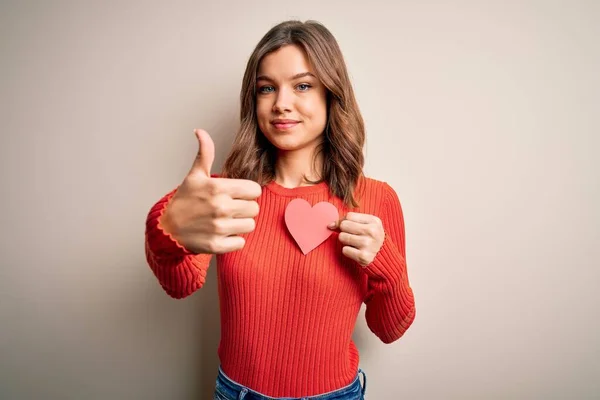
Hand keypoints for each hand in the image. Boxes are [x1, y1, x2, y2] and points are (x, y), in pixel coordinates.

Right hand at [160, 129, 261, 253]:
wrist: (168, 229)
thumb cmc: (185, 200)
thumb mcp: (195, 176)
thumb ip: (204, 153)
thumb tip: (200, 131)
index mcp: (218, 188)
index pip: (255, 190)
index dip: (247, 192)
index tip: (236, 194)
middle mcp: (220, 207)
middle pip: (255, 209)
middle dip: (245, 208)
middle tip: (230, 209)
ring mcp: (219, 228)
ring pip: (250, 225)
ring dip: (240, 224)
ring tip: (226, 221)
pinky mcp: (217, 245)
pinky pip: (241, 243)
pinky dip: (234, 240)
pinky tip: (222, 234)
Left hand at [328, 212, 384, 266]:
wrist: (384, 257)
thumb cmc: (371, 238)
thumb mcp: (367, 225)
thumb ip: (349, 221)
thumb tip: (330, 225)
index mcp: (374, 221)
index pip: (349, 216)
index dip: (344, 221)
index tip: (345, 226)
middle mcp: (372, 231)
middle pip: (344, 225)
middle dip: (344, 231)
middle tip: (352, 236)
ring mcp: (368, 244)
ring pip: (342, 237)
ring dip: (345, 241)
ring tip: (354, 243)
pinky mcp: (363, 257)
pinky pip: (344, 250)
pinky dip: (347, 251)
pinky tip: (356, 251)